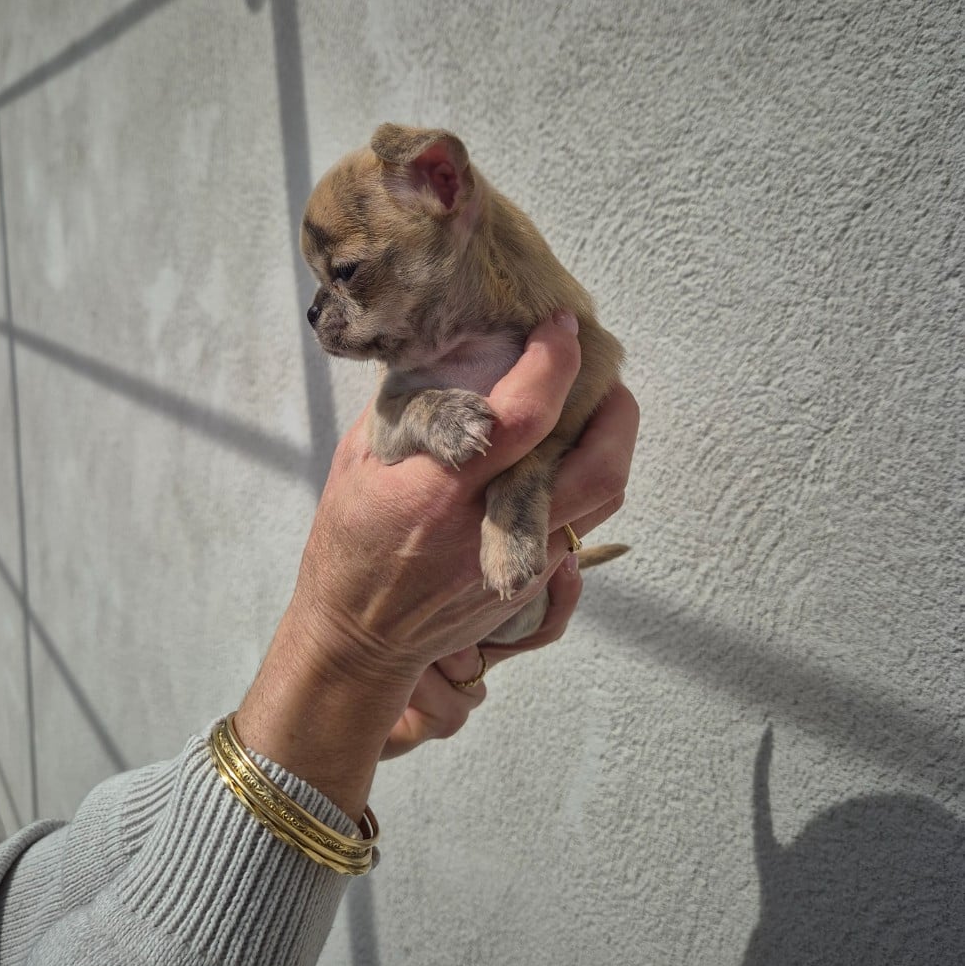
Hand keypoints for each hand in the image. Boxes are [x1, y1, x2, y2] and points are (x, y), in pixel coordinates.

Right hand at [236, 315, 637, 815]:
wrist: (359, 639)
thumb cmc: (349, 545)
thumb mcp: (360, 463)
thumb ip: (412, 410)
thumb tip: (453, 351)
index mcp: (438, 494)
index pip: (522, 420)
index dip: (554, 364)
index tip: (562, 326)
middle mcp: (489, 530)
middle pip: (596, 468)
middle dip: (615, 408)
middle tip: (601, 369)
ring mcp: (520, 563)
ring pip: (603, 497)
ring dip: (612, 442)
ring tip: (594, 404)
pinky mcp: (532, 581)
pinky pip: (584, 521)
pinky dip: (589, 476)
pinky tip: (569, 452)